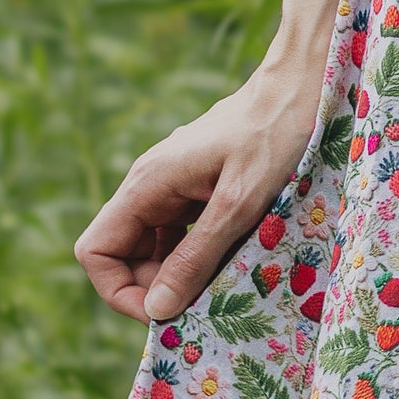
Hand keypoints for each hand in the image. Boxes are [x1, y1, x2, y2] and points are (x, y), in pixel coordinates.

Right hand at [75, 54, 323, 322]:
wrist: (303, 88)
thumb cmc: (275, 137)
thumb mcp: (238, 204)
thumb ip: (195, 256)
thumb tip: (156, 309)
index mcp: (147, 184)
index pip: (95, 251)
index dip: (118, 290)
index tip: (163, 310)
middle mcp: (149, 185)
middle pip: (123, 254)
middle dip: (153, 287)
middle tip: (201, 304)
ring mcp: (172, 186)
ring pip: (153, 247)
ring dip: (178, 274)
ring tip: (221, 285)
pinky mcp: (197, 189)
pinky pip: (180, 234)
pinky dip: (198, 256)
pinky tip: (231, 261)